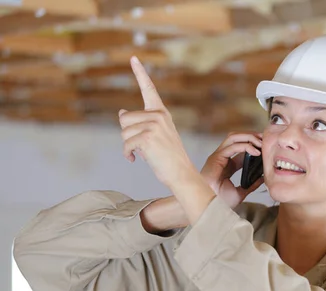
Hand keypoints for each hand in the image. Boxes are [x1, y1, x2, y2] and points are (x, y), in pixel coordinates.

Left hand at [119, 56, 197, 189]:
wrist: (181, 174)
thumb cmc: (167, 158)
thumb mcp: (155, 136)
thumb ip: (140, 123)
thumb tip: (121, 113)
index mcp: (161, 112)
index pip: (148, 89)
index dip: (140, 73)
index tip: (134, 58)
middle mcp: (158, 115)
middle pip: (124, 118)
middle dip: (128, 134)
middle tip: (143, 146)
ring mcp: (154, 125)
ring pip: (123, 132)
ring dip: (128, 146)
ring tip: (142, 153)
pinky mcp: (147, 137)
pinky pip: (125, 144)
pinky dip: (127, 154)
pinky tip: (135, 160)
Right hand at [200, 131, 263, 208]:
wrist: (210, 207)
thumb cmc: (220, 202)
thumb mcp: (240, 192)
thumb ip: (251, 185)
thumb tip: (262, 179)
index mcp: (227, 165)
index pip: (241, 148)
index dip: (253, 145)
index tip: (265, 147)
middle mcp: (222, 158)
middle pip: (237, 138)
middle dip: (251, 136)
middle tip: (264, 139)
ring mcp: (218, 156)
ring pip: (233, 138)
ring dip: (248, 137)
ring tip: (261, 142)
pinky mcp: (216, 158)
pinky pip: (232, 146)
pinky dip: (245, 146)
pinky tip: (255, 151)